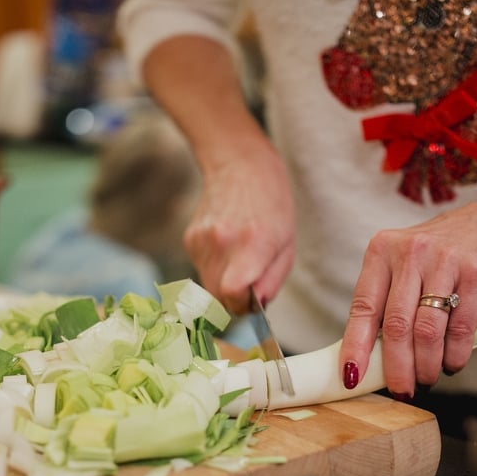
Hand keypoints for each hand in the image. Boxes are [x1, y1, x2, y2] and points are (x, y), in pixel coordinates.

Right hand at [183, 140, 295, 314]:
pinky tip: (226, 245)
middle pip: (217, 298)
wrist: (241, 167)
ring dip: (223, 282)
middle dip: (233, 301)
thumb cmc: (272, 207)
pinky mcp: (190, 240)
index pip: (232, 293)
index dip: (241, 306)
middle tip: (248, 285)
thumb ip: (271, 282)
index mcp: (253, 244)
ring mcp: (201, 240)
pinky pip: (201, 269)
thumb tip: (253, 309)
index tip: (251, 302)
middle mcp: (222, 243)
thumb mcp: (287, 247)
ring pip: (208, 286)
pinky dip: (214, 267)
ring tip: (239, 255)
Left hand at [339, 196, 476, 397]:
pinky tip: (452, 363)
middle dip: (397, 367)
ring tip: (427, 379)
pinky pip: (461, 328)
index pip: (363, 306)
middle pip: (396, 325)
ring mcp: (445, 261)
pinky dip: (455, 355)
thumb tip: (371, 354)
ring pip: (428, 331)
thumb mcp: (405, 261)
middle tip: (401, 389)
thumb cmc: (441, 250)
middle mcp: (411, 253)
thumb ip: (388, 298)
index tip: (351, 375)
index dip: (356, 346)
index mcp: (383, 250)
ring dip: (426, 365)